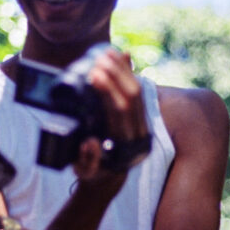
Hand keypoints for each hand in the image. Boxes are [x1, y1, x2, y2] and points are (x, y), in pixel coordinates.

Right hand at [73, 48, 150, 181]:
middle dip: (117, 75)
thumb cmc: (92, 172)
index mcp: (125, 146)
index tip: (94, 73)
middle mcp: (139, 135)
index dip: (108, 91)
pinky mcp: (142, 118)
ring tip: (107, 52)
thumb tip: (90, 143)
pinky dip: (130, 74)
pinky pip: (140, 92)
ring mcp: (144, 126)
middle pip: (132, 98)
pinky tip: (121, 57)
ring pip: (138, 92)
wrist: (108, 177)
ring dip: (124, 70)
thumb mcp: (84, 171)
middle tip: (99, 58)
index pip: (119, 112)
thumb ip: (86, 160)